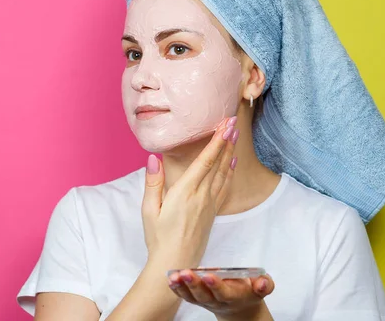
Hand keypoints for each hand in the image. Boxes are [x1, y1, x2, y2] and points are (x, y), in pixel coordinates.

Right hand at [142, 116, 238, 268]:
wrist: (176, 263)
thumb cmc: (159, 237)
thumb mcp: (149, 210)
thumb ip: (153, 183)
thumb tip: (153, 158)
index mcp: (185, 191)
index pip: (205, 160)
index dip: (216, 141)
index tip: (224, 125)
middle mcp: (201, 195)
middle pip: (217, 163)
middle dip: (226, 141)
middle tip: (233, 122)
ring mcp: (209, 204)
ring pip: (223, 173)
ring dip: (229, 153)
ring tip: (235, 136)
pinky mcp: (212, 213)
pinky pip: (224, 187)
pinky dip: (229, 172)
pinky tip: (232, 164)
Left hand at [167, 269, 274, 319]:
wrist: (241, 307)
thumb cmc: (249, 291)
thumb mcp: (262, 287)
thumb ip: (264, 284)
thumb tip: (262, 282)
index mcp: (234, 297)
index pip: (224, 293)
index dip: (216, 285)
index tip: (209, 275)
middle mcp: (217, 301)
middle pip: (204, 295)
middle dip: (194, 284)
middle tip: (185, 273)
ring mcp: (205, 301)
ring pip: (192, 297)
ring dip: (182, 287)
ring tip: (174, 276)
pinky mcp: (197, 299)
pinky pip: (185, 296)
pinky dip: (177, 289)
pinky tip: (170, 279)